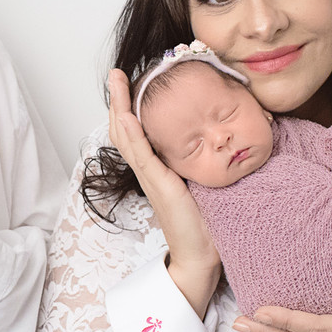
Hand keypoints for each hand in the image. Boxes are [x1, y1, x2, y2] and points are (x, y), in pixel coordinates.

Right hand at [108, 69, 219, 317]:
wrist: (201, 257)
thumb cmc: (205, 223)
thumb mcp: (201, 182)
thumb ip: (200, 161)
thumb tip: (216, 138)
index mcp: (157, 169)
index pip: (137, 131)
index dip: (131, 106)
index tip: (130, 82)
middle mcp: (149, 171)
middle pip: (124, 129)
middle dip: (119, 99)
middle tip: (116, 74)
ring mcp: (151, 178)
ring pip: (127, 136)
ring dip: (120, 107)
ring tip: (117, 82)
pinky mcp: (159, 186)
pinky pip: (141, 155)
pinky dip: (133, 133)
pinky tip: (128, 114)